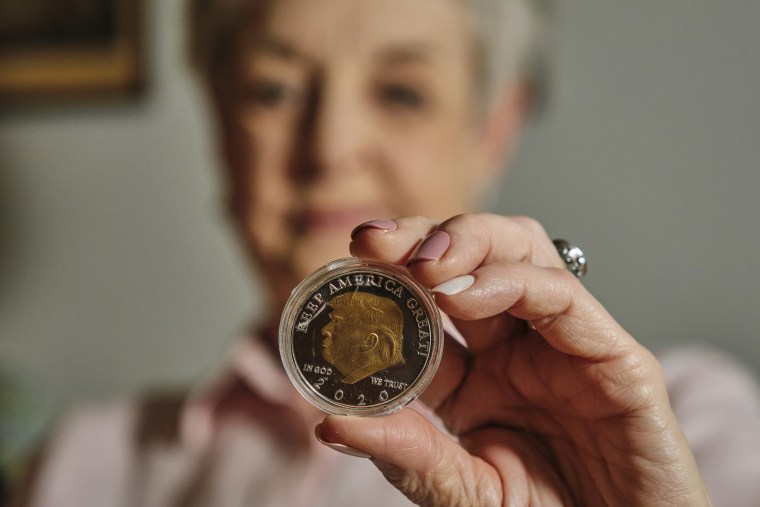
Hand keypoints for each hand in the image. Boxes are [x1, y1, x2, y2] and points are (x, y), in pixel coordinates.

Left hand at [316, 214, 709, 505]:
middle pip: (474, 256)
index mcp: (476, 376)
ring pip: (521, 252)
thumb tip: (329, 423)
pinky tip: (466, 294)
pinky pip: (565, 296)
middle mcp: (518, 348)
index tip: (351, 255)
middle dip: (424, 237)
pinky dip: (513, 282)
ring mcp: (565, 345)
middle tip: (376, 243)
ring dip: (468, 241)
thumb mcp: (462, 491)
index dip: (390, 271)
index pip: (428, 302)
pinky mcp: (615, 358)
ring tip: (422, 264)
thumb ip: (407, 455)